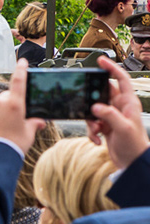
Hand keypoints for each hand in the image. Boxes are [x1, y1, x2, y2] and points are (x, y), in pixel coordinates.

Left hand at [0, 58, 42, 152]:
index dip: (21, 70)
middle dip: (12, 105)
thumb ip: (33, 124)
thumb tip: (39, 121)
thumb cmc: (12, 146)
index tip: (21, 61)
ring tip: (4, 130)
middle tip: (16, 120)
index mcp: (14, 104)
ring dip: (0, 114)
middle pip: (7, 98)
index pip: (18, 81)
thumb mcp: (28, 134)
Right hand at [88, 55, 147, 174]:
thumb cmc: (135, 145)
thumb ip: (109, 115)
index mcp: (129, 103)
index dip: (111, 68)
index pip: (121, 79)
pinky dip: (92, 131)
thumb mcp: (123, 129)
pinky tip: (97, 139)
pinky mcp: (105, 126)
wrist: (132, 162)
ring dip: (91, 121)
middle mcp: (120, 107)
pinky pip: (92, 123)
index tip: (100, 61)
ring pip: (94, 109)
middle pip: (102, 94)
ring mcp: (112, 116)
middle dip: (92, 101)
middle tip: (88, 106)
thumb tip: (95, 106)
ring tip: (97, 130)